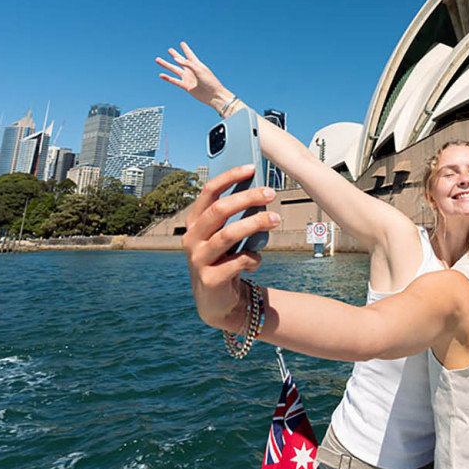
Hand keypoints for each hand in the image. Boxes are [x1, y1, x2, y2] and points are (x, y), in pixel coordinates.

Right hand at [156, 42, 231, 111]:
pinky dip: (168, 78)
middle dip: (175, 55)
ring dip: (166, 65)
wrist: (213, 95)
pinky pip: (174, 81)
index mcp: (197, 64)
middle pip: (181, 61)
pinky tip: (161, 74)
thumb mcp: (199, 70)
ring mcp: (188, 78)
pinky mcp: (186, 86)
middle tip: (170, 49)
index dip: (186, 49)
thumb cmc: (210, 82)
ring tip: (158, 60)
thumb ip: (187, 64)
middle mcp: (191, 70)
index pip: (190, 54)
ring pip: (174, 69)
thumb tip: (175, 60)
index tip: (182, 43)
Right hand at [182, 164, 280, 330]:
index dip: (229, 177)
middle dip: (247, 198)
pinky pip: (238, 261)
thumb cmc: (225, 259)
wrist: (218, 301)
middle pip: (219, 210)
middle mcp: (192, 238)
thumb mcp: (227, 235)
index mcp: (194, 222)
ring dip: (255, 223)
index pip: (208, 192)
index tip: (251, 167)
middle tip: (271, 193)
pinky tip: (257, 259)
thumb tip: (260, 190)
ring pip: (229, 234)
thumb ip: (236, 217)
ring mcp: (198, 260)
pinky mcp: (209, 279)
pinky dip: (253, 257)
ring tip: (276, 218)